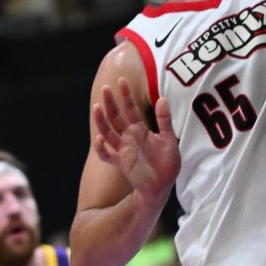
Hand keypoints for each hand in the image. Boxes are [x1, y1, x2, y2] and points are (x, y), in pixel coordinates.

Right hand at [93, 81, 179, 203]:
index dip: (126, 95)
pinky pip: (106, 155)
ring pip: (107, 132)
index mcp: (140, 129)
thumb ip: (165, 121)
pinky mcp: (120, 162)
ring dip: (101, 121)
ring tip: (96, 107)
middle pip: (116, 116)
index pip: (131, 108)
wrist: (163, 185)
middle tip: (106, 88)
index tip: (122, 80)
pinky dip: (101, 148)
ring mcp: (123, 149)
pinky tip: (100, 138)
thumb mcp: (169, 139)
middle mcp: (129, 136)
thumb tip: (163, 99)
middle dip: (111, 103)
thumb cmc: (167, 163)